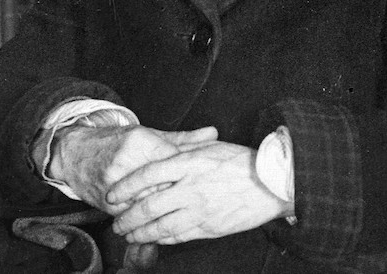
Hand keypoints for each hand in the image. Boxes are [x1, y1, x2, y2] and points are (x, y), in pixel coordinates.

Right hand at [47, 124, 217, 213]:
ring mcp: (115, 185)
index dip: (191, 170)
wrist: (77, 155)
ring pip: (150, 202)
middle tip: (201, 196)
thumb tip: (213, 133)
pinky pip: (135, 214)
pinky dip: (151, 218)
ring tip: (186, 209)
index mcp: (139, 142)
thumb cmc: (117, 142)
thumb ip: (183, 139)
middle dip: (183, 191)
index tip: (206, 177)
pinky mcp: (108, 203)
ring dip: (169, 207)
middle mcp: (126, 163)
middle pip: (163, 183)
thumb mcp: (149, 135)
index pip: (173, 159)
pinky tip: (165, 219)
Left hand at [107, 141, 292, 244]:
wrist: (272, 183)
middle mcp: (192, 187)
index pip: (148, 174)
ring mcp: (201, 209)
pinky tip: (154, 238)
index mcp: (189, 163)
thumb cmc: (241, 162)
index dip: (126, 186)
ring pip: (161, 226)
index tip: (113, 194)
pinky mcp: (210, 227)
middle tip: (116, 221)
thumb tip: (161, 153)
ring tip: (128, 234)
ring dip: (141, 232)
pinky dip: (162, 239)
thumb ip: (183, 151)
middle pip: (149, 205)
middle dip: (128, 217)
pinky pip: (179, 236)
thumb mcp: (209, 147)